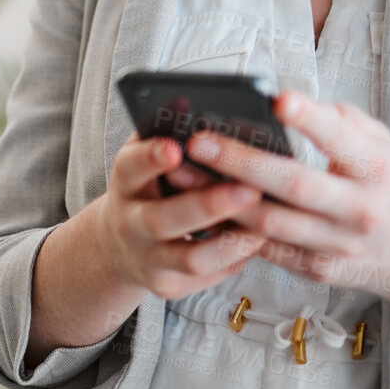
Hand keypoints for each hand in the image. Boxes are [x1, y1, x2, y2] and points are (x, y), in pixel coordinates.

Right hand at [94, 131, 268, 300]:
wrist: (124, 240)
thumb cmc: (149, 184)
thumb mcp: (146, 155)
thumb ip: (164, 131)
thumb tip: (187, 101)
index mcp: (124, 182)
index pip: (130, 167)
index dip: (151, 158)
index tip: (177, 147)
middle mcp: (129, 223)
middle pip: (162, 220)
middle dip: (206, 205)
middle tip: (248, 189)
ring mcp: (147, 259)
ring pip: (191, 259)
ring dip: (232, 241)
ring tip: (265, 222)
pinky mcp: (167, 287)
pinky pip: (208, 277)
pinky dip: (235, 259)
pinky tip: (257, 241)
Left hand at [185, 89, 389, 290]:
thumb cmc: (382, 180)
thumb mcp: (380, 142)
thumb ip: (341, 119)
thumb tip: (289, 104)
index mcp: (376, 169)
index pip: (341, 140)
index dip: (310, 120)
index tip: (278, 100)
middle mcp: (360, 210)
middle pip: (295, 185)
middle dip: (242, 162)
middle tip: (199, 141)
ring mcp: (337, 245)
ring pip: (271, 223)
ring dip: (221, 198)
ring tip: (183, 172)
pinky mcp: (316, 268)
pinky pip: (265, 247)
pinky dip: (230, 227)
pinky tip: (198, 204)